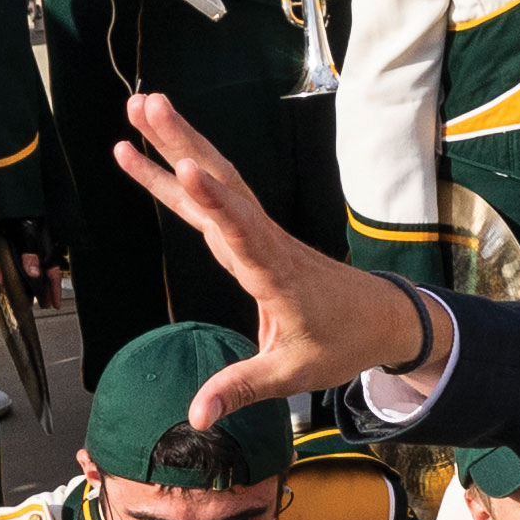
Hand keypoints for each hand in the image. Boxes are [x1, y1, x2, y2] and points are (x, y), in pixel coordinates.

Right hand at [115, 92, 445, 426]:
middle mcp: (265, 240)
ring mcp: (257, 231)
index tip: (188, 168)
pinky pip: (212, 195)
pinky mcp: (250, 232)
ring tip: (138, 105)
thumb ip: (241, 389)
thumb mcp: (294, 374)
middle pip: (221, 183)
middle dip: (182, 142)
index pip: (242, 233)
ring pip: (216, 177)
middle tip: (145, 103)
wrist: (381, 317)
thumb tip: (195, 417)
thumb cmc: (340, 343)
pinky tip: (144, 153)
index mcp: (277, 273)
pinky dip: (177, 173)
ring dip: (178, 140)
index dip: (214, 202)